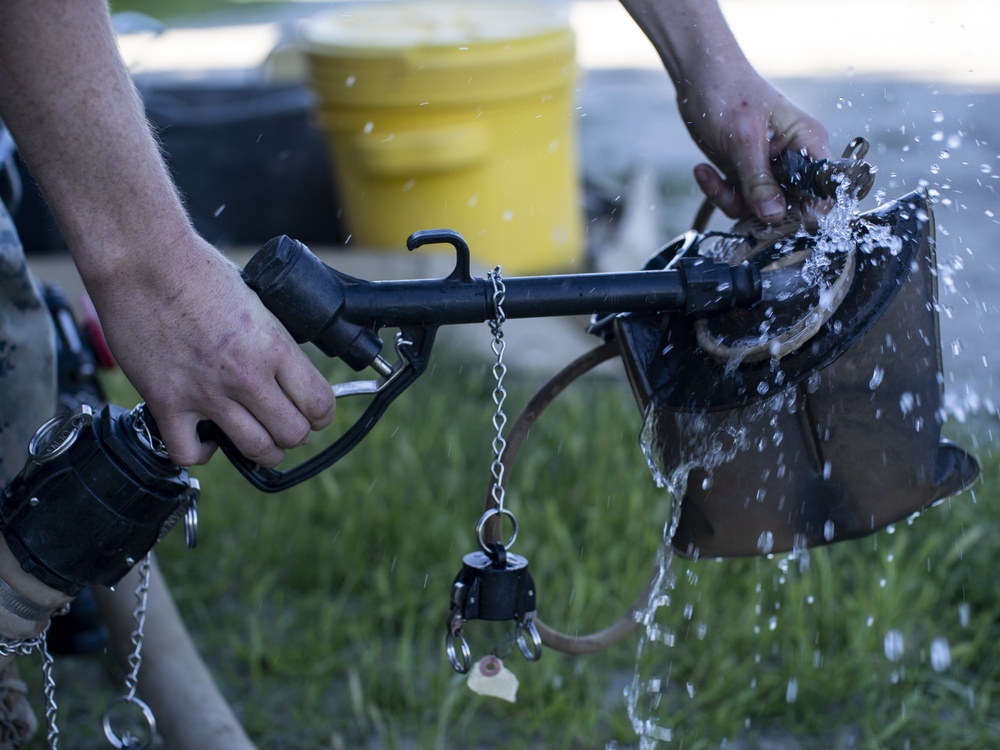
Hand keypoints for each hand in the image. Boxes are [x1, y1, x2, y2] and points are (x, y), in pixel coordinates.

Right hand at [88, 233, 334, 467]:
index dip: (321, 414)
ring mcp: (206, 392)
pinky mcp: (166, 402)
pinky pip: (190, 453)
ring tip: (253, 437)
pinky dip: (200, 453)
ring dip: (260, 450)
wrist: (141, 261)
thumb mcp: (256, 302)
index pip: (319, 403)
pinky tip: (203, 437)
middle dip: (294, 434)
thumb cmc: (195, 270)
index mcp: (274, 346)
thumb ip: (271, 340)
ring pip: (255, 450)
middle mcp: (246, 375)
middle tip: (283, 424)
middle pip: (293, 434)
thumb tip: (285, 368)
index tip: (314, 414)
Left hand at [677, 61, 829, 222]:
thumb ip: (758, 180)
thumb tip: (774, 215)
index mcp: (808, 142)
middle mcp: (794, 158)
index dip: (811, 209)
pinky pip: (738, 200)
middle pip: (792, 206)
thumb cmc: (728, 94)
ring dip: (731, 199)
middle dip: (760, 209)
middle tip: (736, 195)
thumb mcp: (743, 139)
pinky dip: (718, 191)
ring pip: (760, 209)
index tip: (782, 218)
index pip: (825, 187)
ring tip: (709, 173)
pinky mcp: (746, 174)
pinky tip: (703, 170)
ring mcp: (769, 169)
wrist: (697, 77)